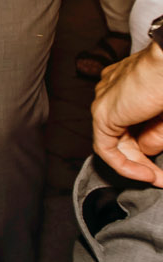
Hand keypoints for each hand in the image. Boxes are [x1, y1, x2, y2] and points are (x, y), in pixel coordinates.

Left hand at [94, 42, 162, 183]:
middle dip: (143, 160)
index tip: (162, 163)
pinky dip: (124, 165)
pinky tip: (145, 175)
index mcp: (127, 83)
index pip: (130, 120)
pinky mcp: (103, 113)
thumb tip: (145, 150)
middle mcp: (112, 90)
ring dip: (137, 165)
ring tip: (158, 178)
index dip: (147, 144)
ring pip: (115, 142)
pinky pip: (105, 148)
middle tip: (161, 177)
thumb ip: (155, 134)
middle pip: (122, 133)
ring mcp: (105, 100)